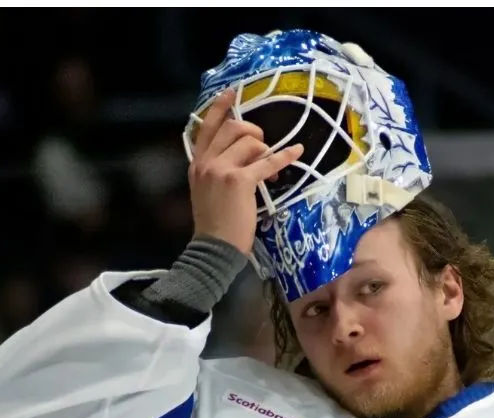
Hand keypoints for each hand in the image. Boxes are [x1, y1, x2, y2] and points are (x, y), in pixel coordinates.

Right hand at [188, 89, 302, 254]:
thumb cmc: (214, 225)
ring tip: (268, 170)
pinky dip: (284, 157)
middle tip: (262, 146)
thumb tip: (239, 158)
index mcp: (197, 163)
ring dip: (265, 151)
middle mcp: (207, 162)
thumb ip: (214, 171)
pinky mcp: (240, 181)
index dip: (220, 107)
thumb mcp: (205, 191)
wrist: (214, 248)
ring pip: (250, 142)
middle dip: (252, 132)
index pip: (207, 127)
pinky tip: (296, 154)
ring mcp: (222, 169)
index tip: (232, 94)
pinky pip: (267, 161)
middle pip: (233, 127)